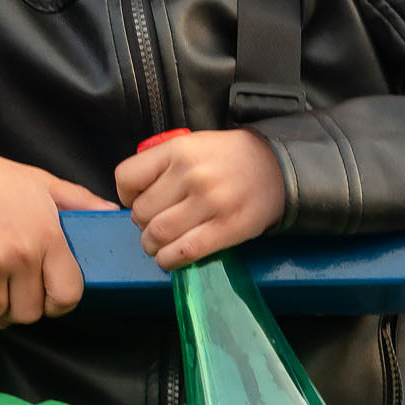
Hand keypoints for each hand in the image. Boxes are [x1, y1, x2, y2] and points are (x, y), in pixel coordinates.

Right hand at [0, 143, 114, 327]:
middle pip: (29, 312)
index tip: (46, 301)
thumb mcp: (45, 184)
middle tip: (11, 296)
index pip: (67, 294)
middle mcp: (23, 253)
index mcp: (49, 236)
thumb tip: (114, 212)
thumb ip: (81, 201)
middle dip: (20, 310)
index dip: (58, 306)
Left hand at [114, 130, 283, 269]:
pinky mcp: (227, 228)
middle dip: (141, 224)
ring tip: (157, 244)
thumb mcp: (192, 144)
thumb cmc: (229, 158)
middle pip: (141, 211)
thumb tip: (132, 197)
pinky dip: (169, 260)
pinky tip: (169, 258)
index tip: (135, 201)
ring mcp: (210, 202)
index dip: (125, 196)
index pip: (126, 178)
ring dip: (152, 245)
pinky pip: (184, 251)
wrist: (278, 167)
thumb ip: (161, 164)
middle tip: (152, 226)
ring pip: (158, 234)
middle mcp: (191, 174)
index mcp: (178, 150)